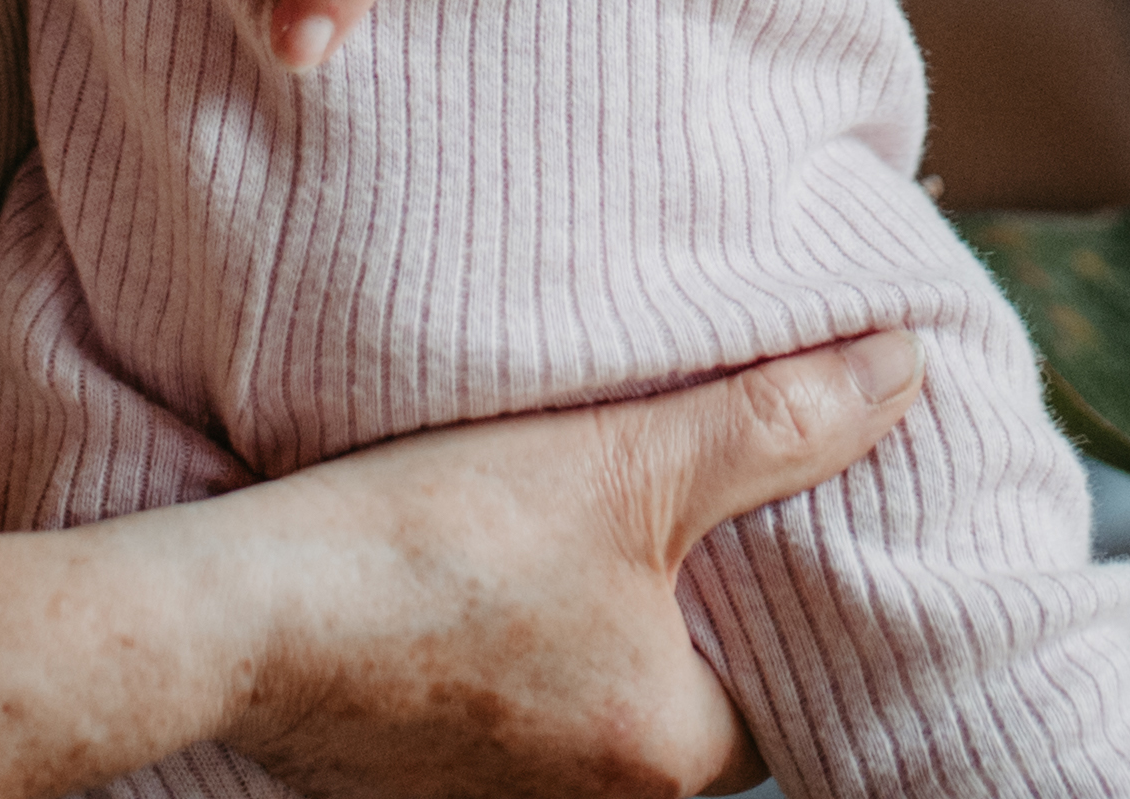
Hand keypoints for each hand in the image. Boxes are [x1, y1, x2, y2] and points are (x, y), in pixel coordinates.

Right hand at [202, 329, 926, 797]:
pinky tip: (484, 566)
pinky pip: (505, 711)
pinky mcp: (415, 781)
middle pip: (692, 692)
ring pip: (595, 700)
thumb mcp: (621, 460)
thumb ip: (771, 421)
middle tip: (687, 491)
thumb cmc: (426, 546)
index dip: (793, 586)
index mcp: (670, 756)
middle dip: (692, 599)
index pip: (790, 683)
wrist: (229, 615)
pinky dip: (510, 644)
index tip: (785, 506)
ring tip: (580, 517)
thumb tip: (900, 372)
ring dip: (596, 619)